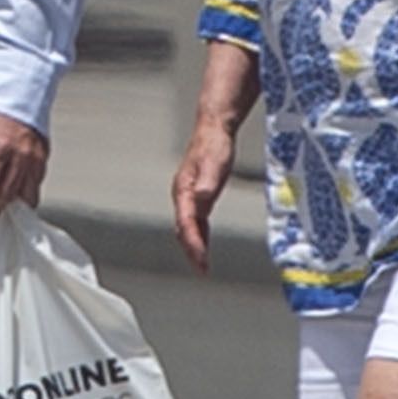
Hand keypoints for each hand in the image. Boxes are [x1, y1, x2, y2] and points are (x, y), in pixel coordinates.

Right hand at [170, 114, 235, 271]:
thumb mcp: (215, 162)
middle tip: (201, 269)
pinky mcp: (196, 195)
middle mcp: (182, 195)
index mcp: (184, 189)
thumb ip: (207, 181)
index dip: (193, 243)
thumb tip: (202, 198)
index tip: (201, 260)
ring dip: (193, 246)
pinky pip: (194, 221)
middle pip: (183, 229)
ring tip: (202, 265)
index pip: (186, 223)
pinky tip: (204, 245)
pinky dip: (198, 235)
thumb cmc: (214, 145)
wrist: (213, 129)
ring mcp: (187, 195)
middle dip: (191, 250)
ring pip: (186, 227)